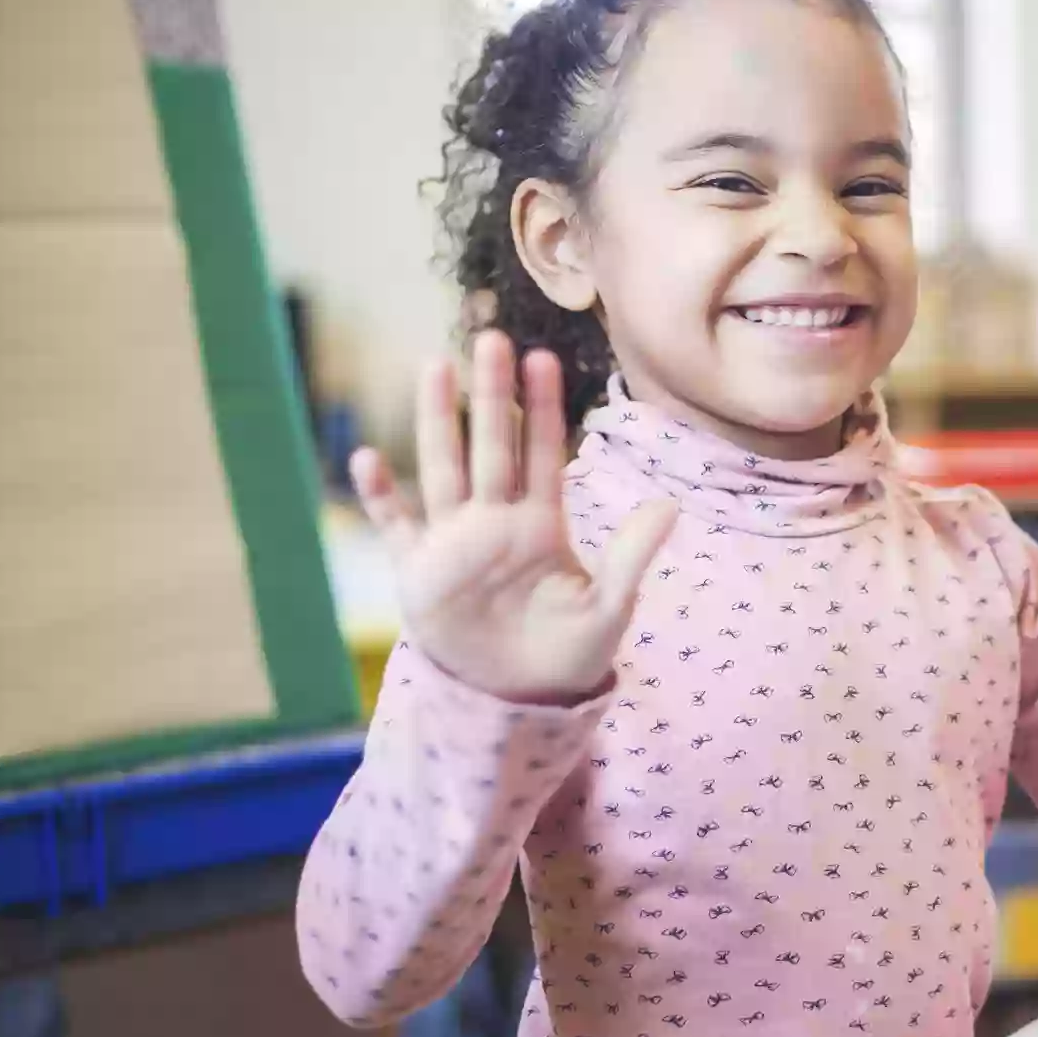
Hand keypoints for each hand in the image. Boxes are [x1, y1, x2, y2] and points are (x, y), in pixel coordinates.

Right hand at [349, 330, 677, 704]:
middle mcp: (494, 521)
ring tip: (432, 367)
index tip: (544, 359)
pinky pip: (396, 528)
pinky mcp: (420, 574)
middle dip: (490, 394)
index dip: (542, 408)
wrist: (519, 699)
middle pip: (491, 446)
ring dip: (437, 422)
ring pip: (444, 469)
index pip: (542, 454)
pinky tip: (367, 461)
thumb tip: (669, 505)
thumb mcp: (608, 608)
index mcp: (540, 524)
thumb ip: (631, 557)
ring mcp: (454, 543)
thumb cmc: (567, 652)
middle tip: (489, 337)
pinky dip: (381, 498)